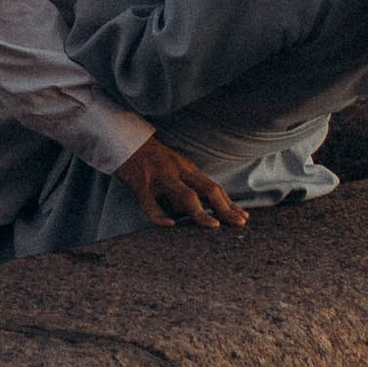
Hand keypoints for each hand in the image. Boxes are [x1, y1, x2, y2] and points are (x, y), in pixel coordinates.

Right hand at [118, 136, 248, 229]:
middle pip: (208, 189)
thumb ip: (189, 186)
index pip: (214, 188)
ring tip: (213, 226)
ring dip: (200, 211)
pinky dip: (160, 215)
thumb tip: (204, 211)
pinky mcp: (141, 183)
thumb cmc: (153, 160)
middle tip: (239, 223)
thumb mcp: (176, 168)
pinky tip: (169, 224)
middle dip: (224, 208)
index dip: (230, 204)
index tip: (243, 218)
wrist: (124, 140)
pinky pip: (151, 203)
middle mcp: (178, 171)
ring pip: (185, 195)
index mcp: (188, 169)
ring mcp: (160, 177)